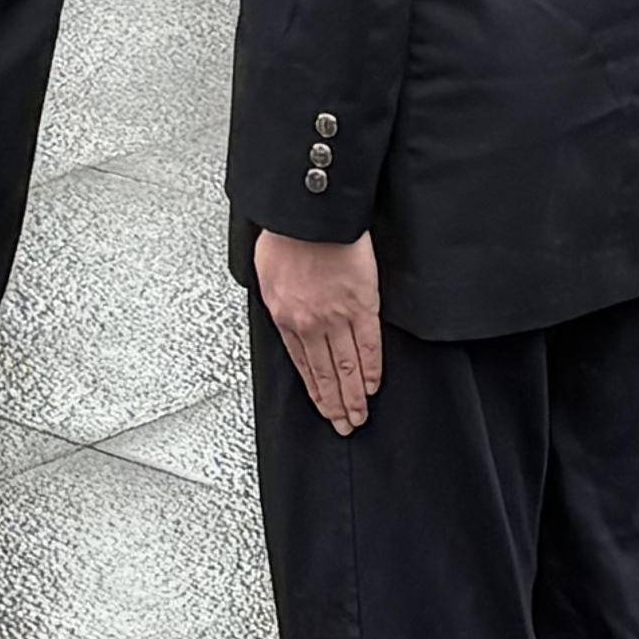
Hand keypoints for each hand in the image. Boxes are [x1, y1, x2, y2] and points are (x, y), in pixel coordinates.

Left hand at [252, 229, 382, 432]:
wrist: (308, 213)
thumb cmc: (286, 233)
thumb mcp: (266, 271)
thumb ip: (277, 298)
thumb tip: (283, 313)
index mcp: (284, 316)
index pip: (302, 365)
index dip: (315, 390)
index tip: (323, 407)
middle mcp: (309, 324)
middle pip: (324, 373)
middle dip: (335, 404)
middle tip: (344, 425)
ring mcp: (336, 316)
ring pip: (346, 367)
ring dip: (353, 396)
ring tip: (359, 416)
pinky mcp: (361, 304)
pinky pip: (368, 345)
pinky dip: (371, 369)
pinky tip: (373, 385)